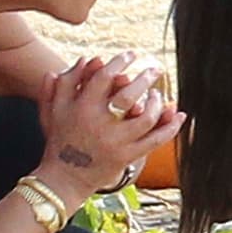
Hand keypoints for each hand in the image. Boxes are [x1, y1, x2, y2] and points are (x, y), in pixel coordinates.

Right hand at [37, 51, 183, 200]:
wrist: (64, 178)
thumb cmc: (59, 139)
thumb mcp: (52, 109)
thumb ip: (64, 83)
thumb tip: (83, 58)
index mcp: (81, 108)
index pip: (104, 78)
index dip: (120, 63)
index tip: (131, 55)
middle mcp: (99, 124)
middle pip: (128, 95)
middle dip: (145, 79)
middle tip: (155, 70)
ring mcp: (115, 142)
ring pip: (145, 118)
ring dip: (156, 103)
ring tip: (157, 95)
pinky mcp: (127, 156)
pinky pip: (155, 140)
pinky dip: (170, 127)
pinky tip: (179, 115)